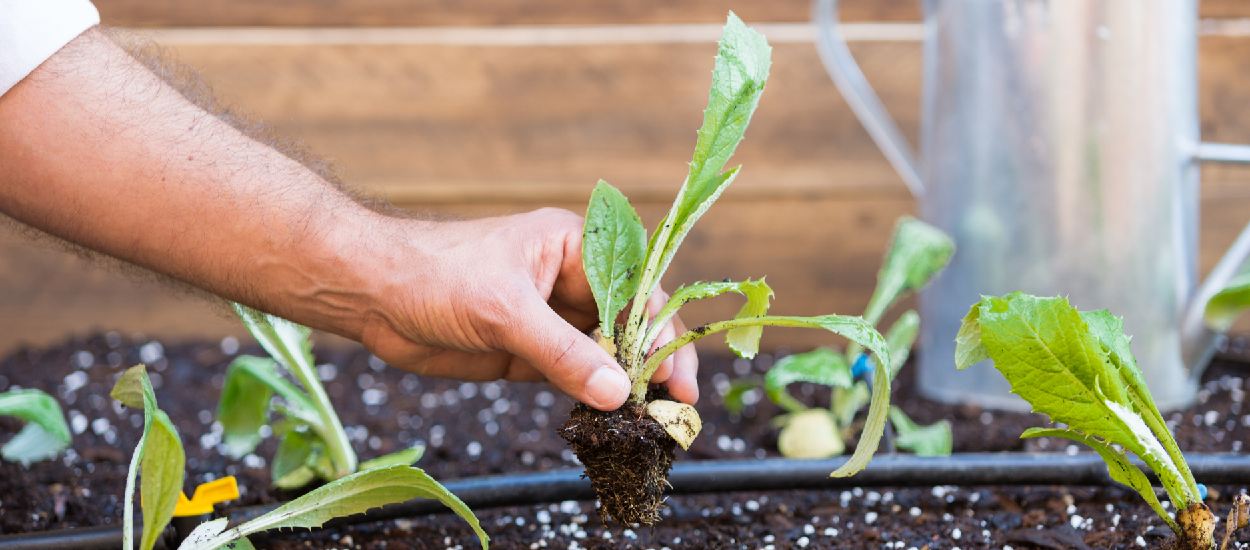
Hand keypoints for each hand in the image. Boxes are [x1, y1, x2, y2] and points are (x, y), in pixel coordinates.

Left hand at [356, 208, 698, 409]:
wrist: (371, 293)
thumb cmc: (435, 273)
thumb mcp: (504, 311)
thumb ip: (562, 352)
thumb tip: (618, 392)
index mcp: (574, 246)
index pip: (637, 288)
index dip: (661, 332)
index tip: (676, 377)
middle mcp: (570, 280)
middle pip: (629, 323)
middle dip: (653, 362)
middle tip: (676, 406)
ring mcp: (550, 317)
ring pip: (604, 353)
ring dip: (626, 384)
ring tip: (650, 420)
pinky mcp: (528, 351)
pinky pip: (574, 375)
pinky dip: (592, 396)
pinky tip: (609, 420)